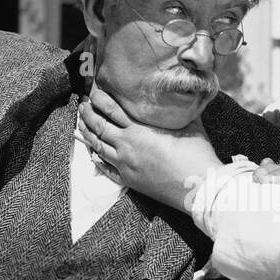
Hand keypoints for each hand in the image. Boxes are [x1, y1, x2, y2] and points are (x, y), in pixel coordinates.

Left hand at [77, 82, 222, 211]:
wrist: (198, 187)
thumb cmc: (196, 155)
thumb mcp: (191, 124)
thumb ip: (180, 109)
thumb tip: (184, 94)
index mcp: (140, 130)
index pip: (112, 110)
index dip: (99, 100)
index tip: (93, 92)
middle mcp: (128, 146)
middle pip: (100, 127)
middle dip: (88, 115)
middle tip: (82, 106)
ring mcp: (126, 165)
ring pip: (99, 147)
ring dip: (88, 134)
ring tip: (81, 125)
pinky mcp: (130, 180)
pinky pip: (106, 168)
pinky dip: (97, 159)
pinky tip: (93, 154)